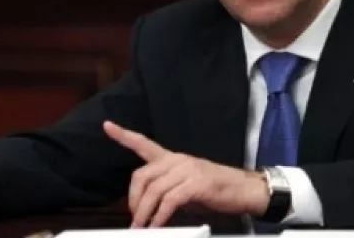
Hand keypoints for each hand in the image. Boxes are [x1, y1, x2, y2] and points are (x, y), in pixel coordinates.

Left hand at [103, 121, 268, 227]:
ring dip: (144, 213)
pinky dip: (160, 216)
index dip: (124, 135)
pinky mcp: (197, 184)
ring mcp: (188, 170)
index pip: (144, 144)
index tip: (107, 126)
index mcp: (174, 159)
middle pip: (142, 175)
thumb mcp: (186, 187)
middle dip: (133, 200)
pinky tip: (158, 225)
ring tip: (142, 227)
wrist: (246, 190)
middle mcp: (178, 160)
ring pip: (154, 190)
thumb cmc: (216, 190)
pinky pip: (170, 200)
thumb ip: (166, 192)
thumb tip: (147, 208)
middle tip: (134, 219)